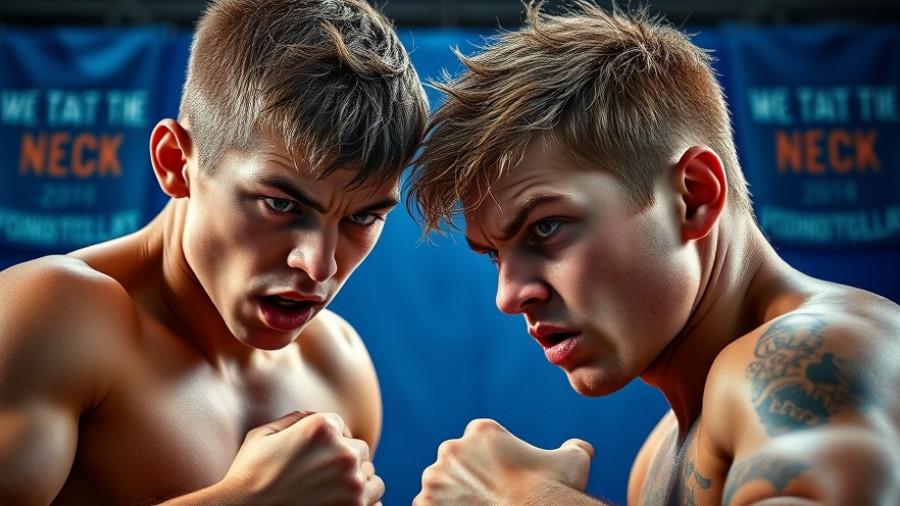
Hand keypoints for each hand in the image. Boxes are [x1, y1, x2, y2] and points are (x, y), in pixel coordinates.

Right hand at [222, 411, 383, 505]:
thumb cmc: (247, 477)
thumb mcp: (263, 435)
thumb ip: (294, 419)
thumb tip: (315, 415)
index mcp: (322, 428)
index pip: (342, 427)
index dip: (329, 442)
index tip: (316, 459)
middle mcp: (343, 452)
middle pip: (359, 451)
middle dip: (343, 462)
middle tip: (321, 479)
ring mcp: (352, 483)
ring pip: (371, 478)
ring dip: (357, 484)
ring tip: (333, 494)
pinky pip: (375, 503)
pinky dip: (362, 505)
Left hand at [414, 419, 593, 505]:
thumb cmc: (553, 490)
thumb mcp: (573, 461)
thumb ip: (574, 448)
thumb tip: (583, 448)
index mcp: (481, 431)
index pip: (478, 443)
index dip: (491, 463)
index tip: (504, 481)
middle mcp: (452, 450)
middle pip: (456, 465)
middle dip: (468, 480)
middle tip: (490, 500)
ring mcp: (435, 480)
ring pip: (440, 489)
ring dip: (451, 499)